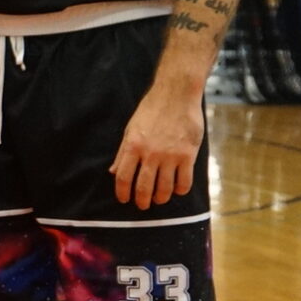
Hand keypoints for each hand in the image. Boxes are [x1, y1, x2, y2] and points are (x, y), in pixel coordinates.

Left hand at [110, 85, 204, 208]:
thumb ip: (123, 152)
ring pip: (165, 188)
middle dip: (142, 201)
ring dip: (161, 198)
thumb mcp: (131, 129)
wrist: (176, 95)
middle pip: (144, 187)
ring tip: (159, 199)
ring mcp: (170, 156)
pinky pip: (184, 182)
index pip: (123, 177)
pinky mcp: (188, 155)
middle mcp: (150, 154)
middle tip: (143, 206)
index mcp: (133, 146)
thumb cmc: (151, 110)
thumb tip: (113, 172)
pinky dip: (180, 190)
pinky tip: (178, 189)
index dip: (122, 192)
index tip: (124, 199)